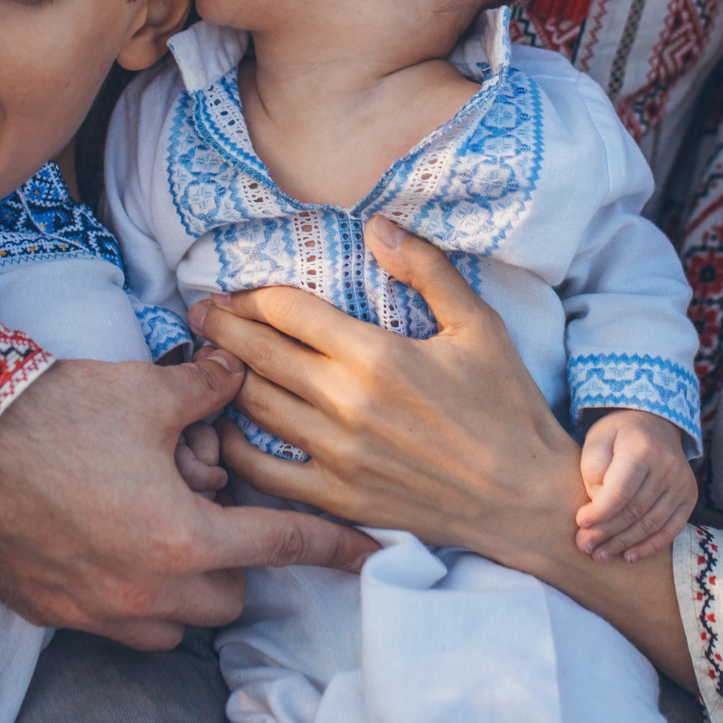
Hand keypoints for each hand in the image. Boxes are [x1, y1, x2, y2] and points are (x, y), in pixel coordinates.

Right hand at [0, 352, 375, 648]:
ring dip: (184, 587)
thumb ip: (207, 390)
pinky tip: (110, 540)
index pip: (279, 546)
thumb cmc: (54, 414)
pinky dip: (130, 595)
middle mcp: (146, 592)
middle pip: (228, 599)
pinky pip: (116, 623)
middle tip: (210, 505)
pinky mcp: (53, 614)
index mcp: (183, 539)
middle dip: (234, 559)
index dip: (330, 547)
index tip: (370, 554)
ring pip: (174, 623)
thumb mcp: (146, 392)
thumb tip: (237, 369)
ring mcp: (97, 611)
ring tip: (160, 527)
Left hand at [194, 218, 587, 564]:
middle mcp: (347, 404)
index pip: (288, 312)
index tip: (228, 291)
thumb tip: (378, 224)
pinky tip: (223, 430)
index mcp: (376, 355)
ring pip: (256, 408)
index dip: (250, 296)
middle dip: (221, 330)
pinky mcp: (338, 498)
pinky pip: (266, 473)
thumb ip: (426, 269)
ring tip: (207, 362)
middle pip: (260, 355)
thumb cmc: (507, 407)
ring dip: (225, 380)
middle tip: (197, 316)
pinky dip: (235, 449)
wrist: (525, 497)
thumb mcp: (479, 325)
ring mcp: (338, 455)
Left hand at [575, 410, 695, 561]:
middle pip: (634, 511)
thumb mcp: (598, 440)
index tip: (580, 522)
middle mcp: (668, 467)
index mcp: (642, 449)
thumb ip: (593, 470)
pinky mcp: (689, 497)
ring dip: (624, 544)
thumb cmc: (619, 435)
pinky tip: (629, 556)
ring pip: (651, 524)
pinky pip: (671, 529)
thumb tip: (597, 504)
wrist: (656, 424)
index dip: (599, 512)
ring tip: (600, 555)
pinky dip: (650, 546)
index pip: (620, 491)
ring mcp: (682, 484)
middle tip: (585, 546)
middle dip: (607, 533)